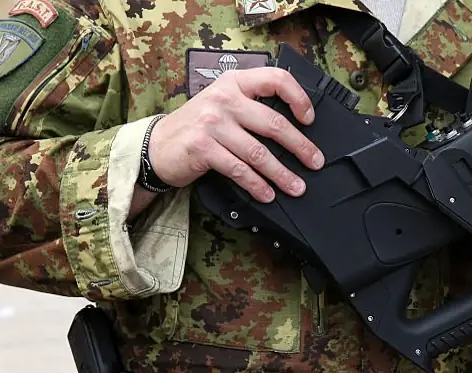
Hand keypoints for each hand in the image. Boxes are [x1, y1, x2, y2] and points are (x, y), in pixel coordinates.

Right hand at [146, 67, 325, 202]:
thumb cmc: (196, 126)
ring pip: (259, 152)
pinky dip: (257, 185)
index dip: (298, 98)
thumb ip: (251, 106)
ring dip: (282, 174)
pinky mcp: (203, 148)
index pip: (275, 80)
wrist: (157, 145)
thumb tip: (293, 128)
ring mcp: (212, 123)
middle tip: (314, 162)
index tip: (309, 119)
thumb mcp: (221, 103)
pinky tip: (267, 194)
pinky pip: (239, 170)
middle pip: (273, 123)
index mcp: (234, 82)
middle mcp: (224, 99)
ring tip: (296, 186)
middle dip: (300, 147)